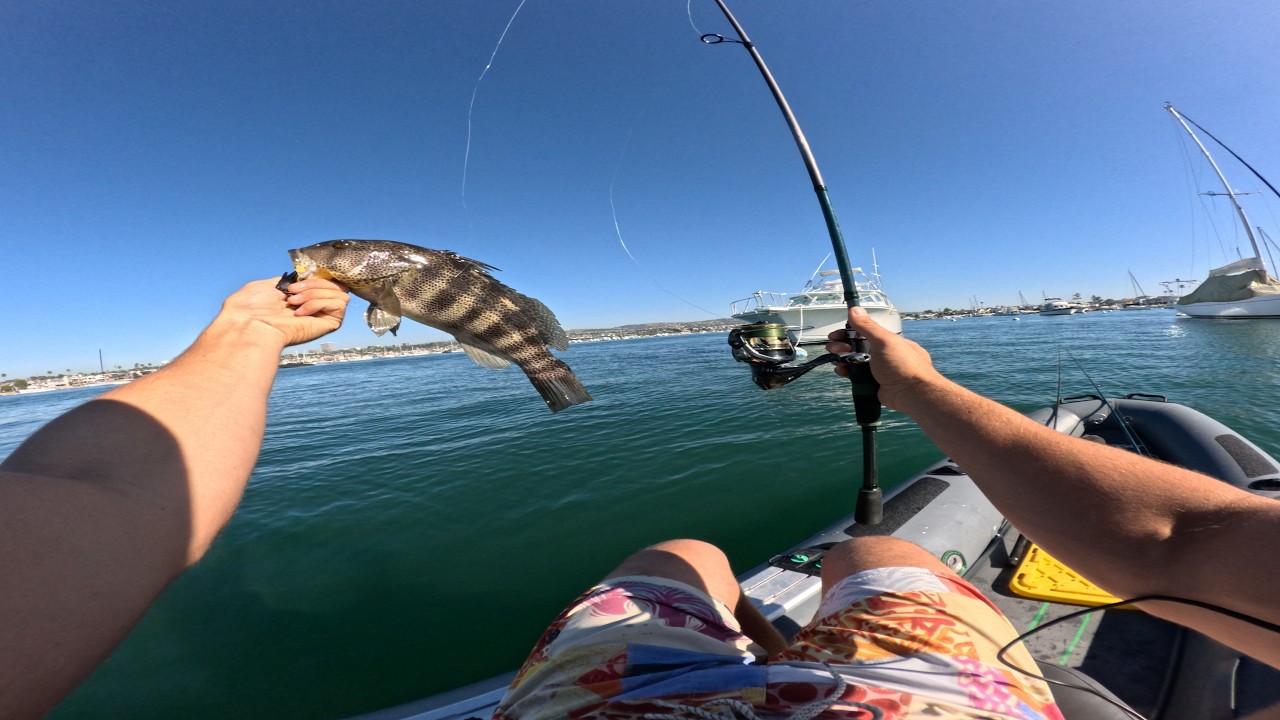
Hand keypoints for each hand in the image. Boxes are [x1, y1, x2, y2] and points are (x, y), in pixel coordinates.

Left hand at [218, 277, 349, 347]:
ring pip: (339, 293)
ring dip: (314, 293)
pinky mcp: (331, 324)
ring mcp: (323, 315)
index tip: (301, 277)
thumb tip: (305, 277)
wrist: (252, 325)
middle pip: (335, 284)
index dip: (317, 276)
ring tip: (294, 303)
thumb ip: (291, 280)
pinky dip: (318, 303)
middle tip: (292, 292)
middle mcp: (315, 305)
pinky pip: (338, 304)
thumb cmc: (253, 306)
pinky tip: (300, 312)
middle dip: (313, 284)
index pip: (325, 279)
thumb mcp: (270, 284)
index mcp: (302, 296)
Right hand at [826, 307, 943, 409]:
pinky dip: (847, 372)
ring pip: (854, 361)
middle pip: (856, 347)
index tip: (836, 334)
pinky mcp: (872, 383)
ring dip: (842, 359)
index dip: (848, 332)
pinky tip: (842, 372)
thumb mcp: (884, 341)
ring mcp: (877, 369)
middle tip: (833, 348)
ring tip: (836, 361)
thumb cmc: (901, 364)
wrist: (911, 394)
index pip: (864, 332)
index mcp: (887, 341)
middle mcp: (882, 354)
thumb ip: (867, 326)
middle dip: (842, 345)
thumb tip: (854, 309)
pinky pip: (856, 376)